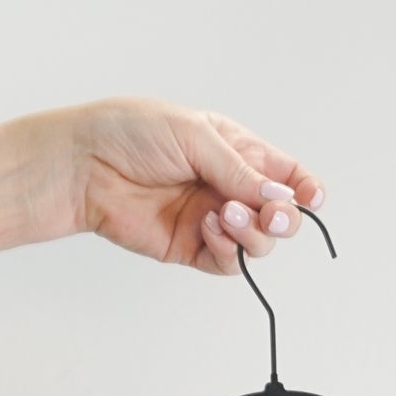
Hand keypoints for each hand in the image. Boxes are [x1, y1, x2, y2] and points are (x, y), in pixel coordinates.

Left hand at [21, 95, 326, 275]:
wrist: (83, 166)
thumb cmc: (130, 133)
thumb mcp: (195, 136)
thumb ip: (240, 170)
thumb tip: (280, 198)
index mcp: (234, 150)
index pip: (284, 174)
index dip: (305, 188)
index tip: (312, 198)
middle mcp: (227, 187)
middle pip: (279, 215)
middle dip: (283, 217)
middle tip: (270, 213)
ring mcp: (211, 220)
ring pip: (258, 243)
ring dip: (252, 232)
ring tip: (224, 214)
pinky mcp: (191, 248)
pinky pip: (228, 262)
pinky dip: (228, 249)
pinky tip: (209, 227)